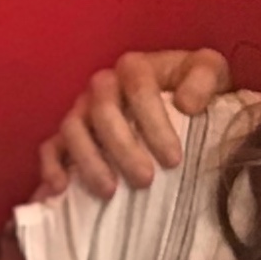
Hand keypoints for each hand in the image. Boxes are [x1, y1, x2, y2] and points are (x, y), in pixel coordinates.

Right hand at [38, 49, 232, 197]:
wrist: (182, 101)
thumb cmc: (194, 88)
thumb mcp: (210, 72)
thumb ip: (205, 78)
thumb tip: (187, 104)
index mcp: (136, 68)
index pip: (139, 88)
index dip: (154, 123)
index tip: (174, 159)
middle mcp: (103, 86)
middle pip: (102, 111)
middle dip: (123, 148)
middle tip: (146, 180)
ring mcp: (82, 110)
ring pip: (73, 129)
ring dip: (89, 161)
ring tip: (110, 192)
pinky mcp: (67, 135)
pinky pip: (50, 147)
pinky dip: (51, 167)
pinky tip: (60, 190)